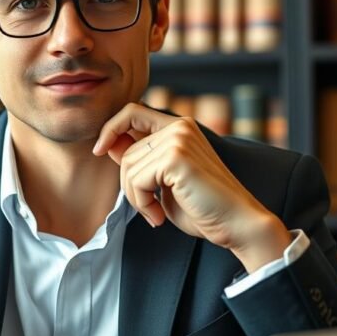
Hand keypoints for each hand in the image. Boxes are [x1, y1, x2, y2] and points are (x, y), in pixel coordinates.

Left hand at [92, 103, 291, 271]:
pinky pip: (136, 179)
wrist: (236, 223)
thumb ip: (141, 160)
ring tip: (156, 213)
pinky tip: (159, 216)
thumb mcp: (163, 181)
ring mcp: (179, 139)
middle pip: (125, 148)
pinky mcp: (176, 157)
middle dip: (127, 184)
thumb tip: (108, 145)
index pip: (132, 111)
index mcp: (180, 127)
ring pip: (128, 165)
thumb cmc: (202, 207)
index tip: (100, 150)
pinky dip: (141, 203)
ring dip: (136, 198)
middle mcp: (180, 127)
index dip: (110, 128)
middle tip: (148, 207)